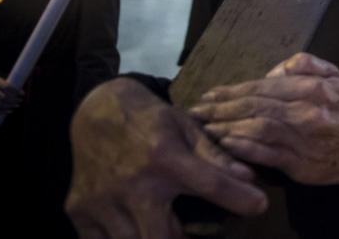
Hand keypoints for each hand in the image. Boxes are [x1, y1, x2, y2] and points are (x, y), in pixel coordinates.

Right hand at [0, 77, 23, 112]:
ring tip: (17, 105)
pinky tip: (10, 111)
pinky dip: (2, 112)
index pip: (6, 87)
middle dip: (13, 100)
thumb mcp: (10, 81)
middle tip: (20, 100)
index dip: (15, 91)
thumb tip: (23, 94)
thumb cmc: (5, 84)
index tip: (23, 94)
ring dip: (9, 106)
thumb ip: (16, 85)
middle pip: (3, 97)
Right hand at [66, 78, 266, 237]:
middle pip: (160, 237)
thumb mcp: (186, 128)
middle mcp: (132, 183)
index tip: (260, 205)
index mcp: (163, 157)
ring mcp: (101, 201)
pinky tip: (136, 230)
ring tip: (168, 228)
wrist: (95, 112)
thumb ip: (215, 155)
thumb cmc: (150, 121)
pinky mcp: (78, 212)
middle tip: (197, 235)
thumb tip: (249, 177)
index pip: (209, 183)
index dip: (239, 198)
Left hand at [191, 53, 338, 187]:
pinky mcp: (299, 163)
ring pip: (256, 128)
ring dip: (225, 127)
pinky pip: (265, 154)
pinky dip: (243, 148)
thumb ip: (303, 64)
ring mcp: (302, 138)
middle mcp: (305, 110)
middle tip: (196, 111)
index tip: (208, 93)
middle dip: (220, 108)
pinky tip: (225, 144)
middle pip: (254, 106)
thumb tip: (272, 72)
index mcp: (311, 88)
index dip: (231, 90)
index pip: (262, 86)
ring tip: (204, 127)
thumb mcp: (333, 75)